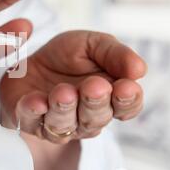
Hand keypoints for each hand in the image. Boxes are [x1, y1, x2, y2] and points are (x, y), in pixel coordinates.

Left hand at [0, 30, 146, 143]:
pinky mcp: (29, 121)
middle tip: (94, 86)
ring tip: (64, 91)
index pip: (126, 107)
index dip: (128, 100)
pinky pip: (32, 121)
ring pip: (65, 125)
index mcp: (108, 97)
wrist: (29, 60)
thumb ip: (116, 55)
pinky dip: (34, 111)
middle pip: (96, 118)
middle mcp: (85, 117)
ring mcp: (57, 123)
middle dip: (95, 103)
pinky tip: (37, 101)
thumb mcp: (93, 45)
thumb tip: (140, 70)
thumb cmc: (67, 56)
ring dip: (65, 108)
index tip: (126, 86)